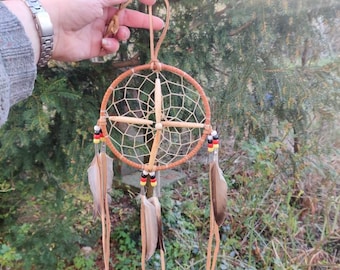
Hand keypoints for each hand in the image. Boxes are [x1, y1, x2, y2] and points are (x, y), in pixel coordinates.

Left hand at [41, 0, 163, 60]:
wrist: (51, 27)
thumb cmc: (73, 3)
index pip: (124, 0)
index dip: (140, 1)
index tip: (153, 4)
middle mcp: (99, 13)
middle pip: (126, 18)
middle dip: (142, 21)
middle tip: (159, 25)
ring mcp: (96, 30)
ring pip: (119, 34)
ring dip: (123, 34)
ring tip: (120, 34)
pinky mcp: (93, 47)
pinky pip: (109, 48)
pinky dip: (111, 46)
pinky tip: (105, 43)